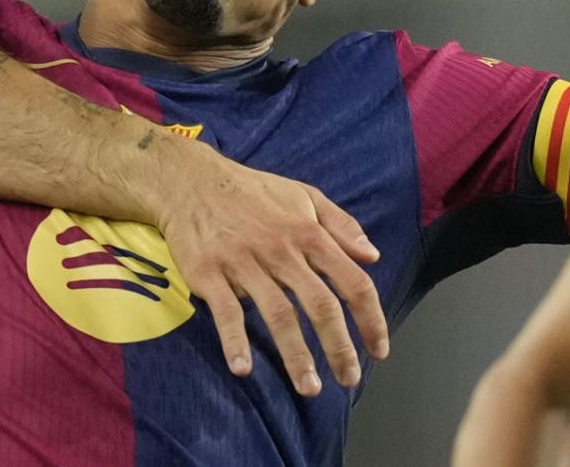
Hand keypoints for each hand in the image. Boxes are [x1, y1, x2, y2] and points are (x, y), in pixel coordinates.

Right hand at [151, 144, 389, 395]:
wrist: (191, 181)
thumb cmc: (252, 191)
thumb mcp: (303, 195)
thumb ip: (341, 224)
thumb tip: (372, 255)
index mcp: (308, 233)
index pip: (352, 281)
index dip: (371, 318)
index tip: (379, 349)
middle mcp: (281, 249)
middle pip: (320, 304)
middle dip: (339, 347)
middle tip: (349, 379)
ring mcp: (244, 262)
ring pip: (278, 314)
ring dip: (296, 354)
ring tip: (309, 388)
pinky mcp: (209, 272)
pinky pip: (226, 311)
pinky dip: (235, 340)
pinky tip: (243, 368)